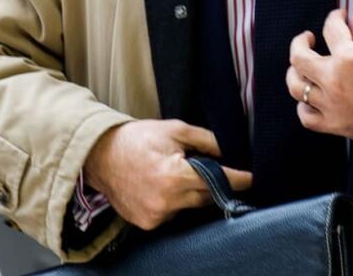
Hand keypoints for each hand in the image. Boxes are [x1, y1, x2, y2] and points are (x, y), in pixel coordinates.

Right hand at [83, 119, 251, 230]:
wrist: (101, 155)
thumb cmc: (138, 138)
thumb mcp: (175, 129)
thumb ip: (206, 140)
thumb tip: (227, 151)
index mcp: (176, 176)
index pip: (218, 181)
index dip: (238, 179)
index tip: (252, 178)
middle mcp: (168, 201)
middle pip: (206, 196)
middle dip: (212, 183)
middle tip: (209, 169)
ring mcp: (156, 215)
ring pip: (190, 206)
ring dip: (192, 193)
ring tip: (178, 173)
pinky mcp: (147, 223)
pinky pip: (173, 214)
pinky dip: (175, 202)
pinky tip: (163, 186)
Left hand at [286, 9, 352, 157]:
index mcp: (349, 58)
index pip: (331, 29)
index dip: (335, 17)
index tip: (340, 16)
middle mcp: (334, 80)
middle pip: (299, 57)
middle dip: (300, 42)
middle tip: (308, 38)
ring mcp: (331, 105)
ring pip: (296, 86)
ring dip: (295, 72)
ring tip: (302, 66)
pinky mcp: (334, 125)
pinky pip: (306, 116)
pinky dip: (303, 106)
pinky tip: (310, 97)